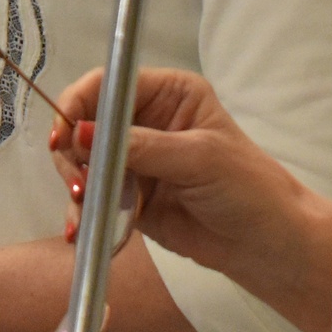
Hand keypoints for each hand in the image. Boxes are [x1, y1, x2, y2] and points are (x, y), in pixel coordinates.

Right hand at [49, 67, 331, 331]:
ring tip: (82, 211)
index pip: (109, 85)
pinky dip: (84, 212)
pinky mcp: (130, 197)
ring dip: (76, 186)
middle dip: (73, 153)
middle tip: (77, 182)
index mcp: (169, 94)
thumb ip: (140, 146)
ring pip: (84, 163)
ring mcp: (136, 161)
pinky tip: (82, 230)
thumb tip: (81, 133)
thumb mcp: (198, 158)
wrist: (268, 246)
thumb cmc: (249, 188)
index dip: (78, 105)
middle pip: (86, 123)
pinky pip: (94, 198)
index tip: (63, 136)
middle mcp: (147, 121)